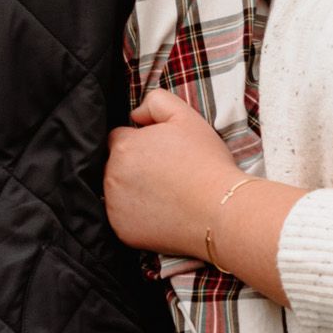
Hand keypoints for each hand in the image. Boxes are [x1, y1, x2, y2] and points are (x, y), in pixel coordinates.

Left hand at [106, 87, 240, 259]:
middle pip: (114, 165)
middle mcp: (112, 176)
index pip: (119, 138)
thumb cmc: (206, 161)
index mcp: (123, 146)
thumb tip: (134, 115)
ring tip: (165, 193)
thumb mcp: (186, 116)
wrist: (221, 209)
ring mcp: (114, 206)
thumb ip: (155, 102)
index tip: (160, 152)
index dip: (140, 142)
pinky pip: (122, 218)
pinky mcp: (121, 231)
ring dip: (132, 190)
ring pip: (117, 191)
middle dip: (134, 166)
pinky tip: (161, 212)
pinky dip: (135, 215)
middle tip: (166, 174)